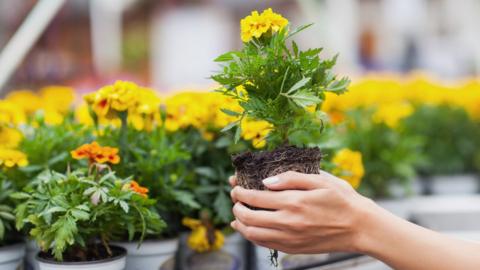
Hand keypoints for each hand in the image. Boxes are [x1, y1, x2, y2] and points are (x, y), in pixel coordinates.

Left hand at [229, 171, 376, 253]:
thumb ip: (291, 178)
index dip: (240, 191)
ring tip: (237, 215)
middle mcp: (288, 222)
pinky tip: (249, 229)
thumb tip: (266, 181)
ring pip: (253, 234)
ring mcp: (290, 238)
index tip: (235, 185)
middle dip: (236, 206)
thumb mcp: (320, 180)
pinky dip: (251, 236)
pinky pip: (264, 244)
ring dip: (240, 223)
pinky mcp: (293, 248)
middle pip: (248, 216)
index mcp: (294, 202)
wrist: (360, 227)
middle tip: (235, 198)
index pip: (255, 197)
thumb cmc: (342, 200)